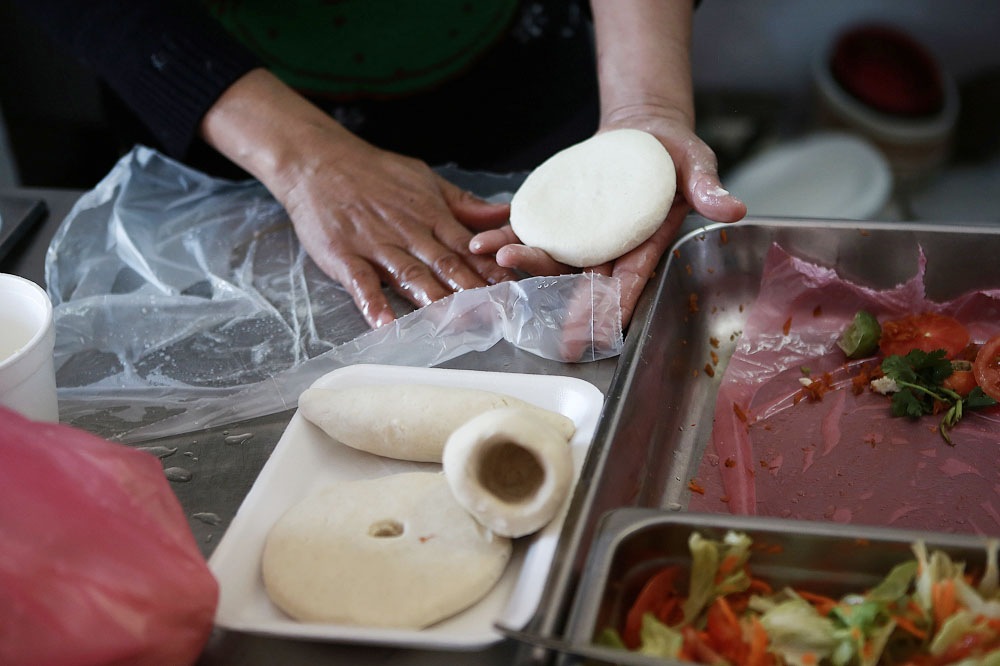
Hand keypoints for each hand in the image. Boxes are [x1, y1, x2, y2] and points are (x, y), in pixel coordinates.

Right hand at [279, 136, 517, 328]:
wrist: (318, 161)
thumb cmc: (374, 172)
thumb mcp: (425, 180)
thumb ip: (464, 204)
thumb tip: (504, 214)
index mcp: (430, 216)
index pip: (467, 247)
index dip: (492, 270)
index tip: (514, 291)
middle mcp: (408, 232)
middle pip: (445, 265)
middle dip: (472, 292)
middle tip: (494, 316)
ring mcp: (375, 245)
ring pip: (409, 275)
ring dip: (432, 301)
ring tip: (453, 324)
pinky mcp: (344, 255)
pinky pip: (361, 282)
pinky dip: (373, 304)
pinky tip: (386, 325)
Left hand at [470, 110, 745, 326]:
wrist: (644, 131)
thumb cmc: (676, 153)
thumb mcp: (697, 165)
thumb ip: (708, 188)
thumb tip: (735, 209)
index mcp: (643, 245)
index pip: (628, 284)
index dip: (611, 309)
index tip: (595, 334)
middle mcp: (607, 248)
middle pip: (580, 279)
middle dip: (556, 297)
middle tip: (530, 303)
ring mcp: (580, 234)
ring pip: (550, 257)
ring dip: (522, 262)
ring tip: (496, 260)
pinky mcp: (559, 213)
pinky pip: (530, 228)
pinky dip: (505, 233)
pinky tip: (480, 241)